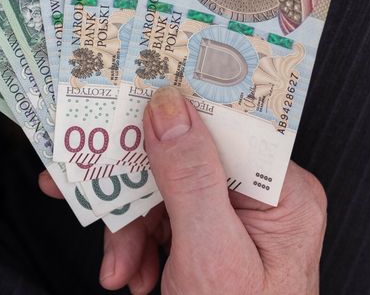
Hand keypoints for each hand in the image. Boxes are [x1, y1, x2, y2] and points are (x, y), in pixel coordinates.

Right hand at [39, 86, 327, 293]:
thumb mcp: (211, 255)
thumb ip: (190, 179)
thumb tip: (168, 108)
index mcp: (283, 193)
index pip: (226, 126)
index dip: (174, 108)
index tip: (126, 95)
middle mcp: (264, 201)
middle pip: (186, 159)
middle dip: (136, 189)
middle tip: (86, 188)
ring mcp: (236, 224)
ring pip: (165, 194)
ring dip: (130, 230)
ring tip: (119, 269)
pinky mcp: (210, 245)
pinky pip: (164, 225)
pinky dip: (138, 249)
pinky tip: (131, 275)